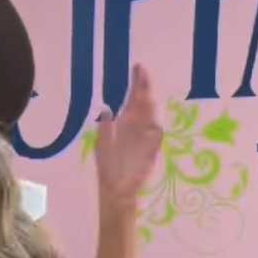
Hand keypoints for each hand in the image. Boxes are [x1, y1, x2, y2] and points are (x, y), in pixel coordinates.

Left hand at [95, 64, 162, 208]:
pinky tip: (151, 122)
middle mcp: (137, 127)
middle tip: (143, 72)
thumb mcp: (102, 146)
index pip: (133, 99)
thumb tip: (107, 110)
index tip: (137, 67)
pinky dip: (154, 130)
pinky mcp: (151, 151)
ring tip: (144, 93)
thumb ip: (105, 129)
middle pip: (144, 103)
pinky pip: (155, 137)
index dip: (136, 84)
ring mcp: (146, 137)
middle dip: (144, 88)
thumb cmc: (109, 168)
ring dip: (148, 105)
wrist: (116, 190)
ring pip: (150, 116)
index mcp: (126, 123)